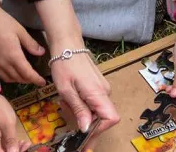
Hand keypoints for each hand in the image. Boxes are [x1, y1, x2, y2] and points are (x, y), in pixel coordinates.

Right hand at [0, 0, 45, 85]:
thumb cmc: (2, 21)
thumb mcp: (20, 30)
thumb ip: (30, 44)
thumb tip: (41, 53)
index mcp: (13, 55)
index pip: (27, 73)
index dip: (36, 79)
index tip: (43, 82)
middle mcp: (2, 63)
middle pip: (17, 78)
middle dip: (27, 80)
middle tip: (35, 78)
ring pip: (7, 78)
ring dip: (17, 79)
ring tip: (23, 76)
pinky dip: (6, 76)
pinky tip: (9, 71)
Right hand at [0, 95, 29, 151]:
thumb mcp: (8, 124)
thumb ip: (11, 140)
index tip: (23, 149)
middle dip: (16, 151)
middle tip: (27, 145)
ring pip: (5, 151)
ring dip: (16, 149)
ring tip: (26, 143)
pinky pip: (5, 147)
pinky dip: (14, 145)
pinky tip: (22, 142)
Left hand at [35, 0, 119, 134]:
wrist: (67, 43)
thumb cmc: (65, 64)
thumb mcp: (66, 90)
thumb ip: (78, 110)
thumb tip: (86, 129)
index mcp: (98, 93)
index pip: (111, 118)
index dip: (99, 129)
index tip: (83, 133)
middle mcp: (105, 91)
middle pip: (101, 117)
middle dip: (84, 120)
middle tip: (65, 109)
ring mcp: (102, 87)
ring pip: (96, 110)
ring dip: (80, 111)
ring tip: (65, 100)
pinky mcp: (97, 85)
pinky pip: (93, 101)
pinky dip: (81, 103)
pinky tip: (69, 95)